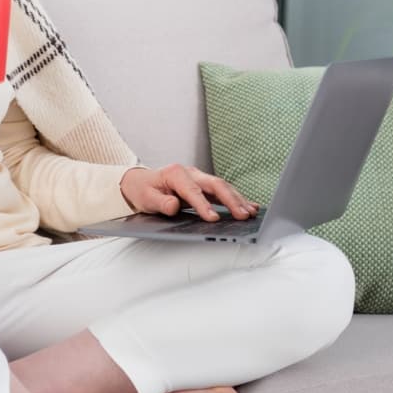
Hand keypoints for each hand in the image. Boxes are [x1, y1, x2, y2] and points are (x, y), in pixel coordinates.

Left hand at [119, 164, 259, 221]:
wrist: (142, 181)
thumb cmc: (144, 190)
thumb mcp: (146, 197)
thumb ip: (160, 202)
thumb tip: (174, 205)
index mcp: (176, 174)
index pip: (193, 191)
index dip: (203, 205)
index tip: (213, 219)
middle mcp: (191, 173)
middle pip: (215, 184)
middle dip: (230, 200)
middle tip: (243, 216)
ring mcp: (199, 178)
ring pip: (222, 187)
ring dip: (237, 200)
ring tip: (251, 213)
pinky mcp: (204, 185)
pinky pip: (222, 191)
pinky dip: (236, 198)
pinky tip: (250, 206)